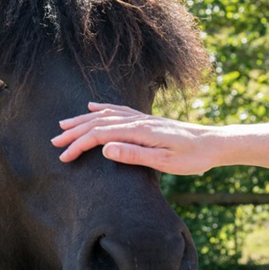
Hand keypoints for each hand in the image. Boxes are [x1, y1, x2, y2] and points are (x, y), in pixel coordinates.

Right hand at [51, 102, 218, 174]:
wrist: (213, 143)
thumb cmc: (192, 157)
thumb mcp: (165, 161)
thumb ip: (134, 154)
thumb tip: (104, 148)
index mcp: (139, 131)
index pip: (99, 135)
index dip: (79, 145)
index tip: (64, 156)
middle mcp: (137, 120)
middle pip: (97, 123)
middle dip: (74, 132)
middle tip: (54, 141)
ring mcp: (141, 118)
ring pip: (104, 115)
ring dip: (83, 120)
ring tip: (64, 124)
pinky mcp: (146, 120)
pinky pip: (117, 111)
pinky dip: (101, 109)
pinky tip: (93, 108)